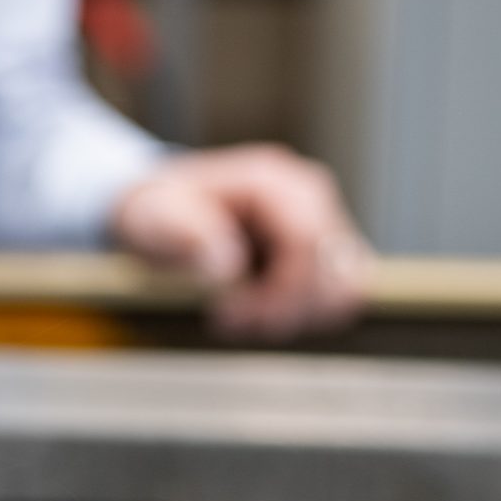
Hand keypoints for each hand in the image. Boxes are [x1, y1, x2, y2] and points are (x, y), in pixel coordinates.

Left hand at [109, 145, 371, 339]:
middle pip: (336, 274)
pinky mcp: (323, 252)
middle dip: (285, 309)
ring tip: (241, 317)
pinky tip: (256, 312)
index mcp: (273, 181)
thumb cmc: (159, 212)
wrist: (159, 212)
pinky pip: (337, 296)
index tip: (231, 313)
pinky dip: (301, 314)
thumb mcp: (154, 220)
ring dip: (296, 316)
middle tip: (230, 319)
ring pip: (345, 291)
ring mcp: (322, 223)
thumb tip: (225, 266)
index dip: (278, 291)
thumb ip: (186, 236)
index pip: (308, 244)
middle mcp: (309, 197)